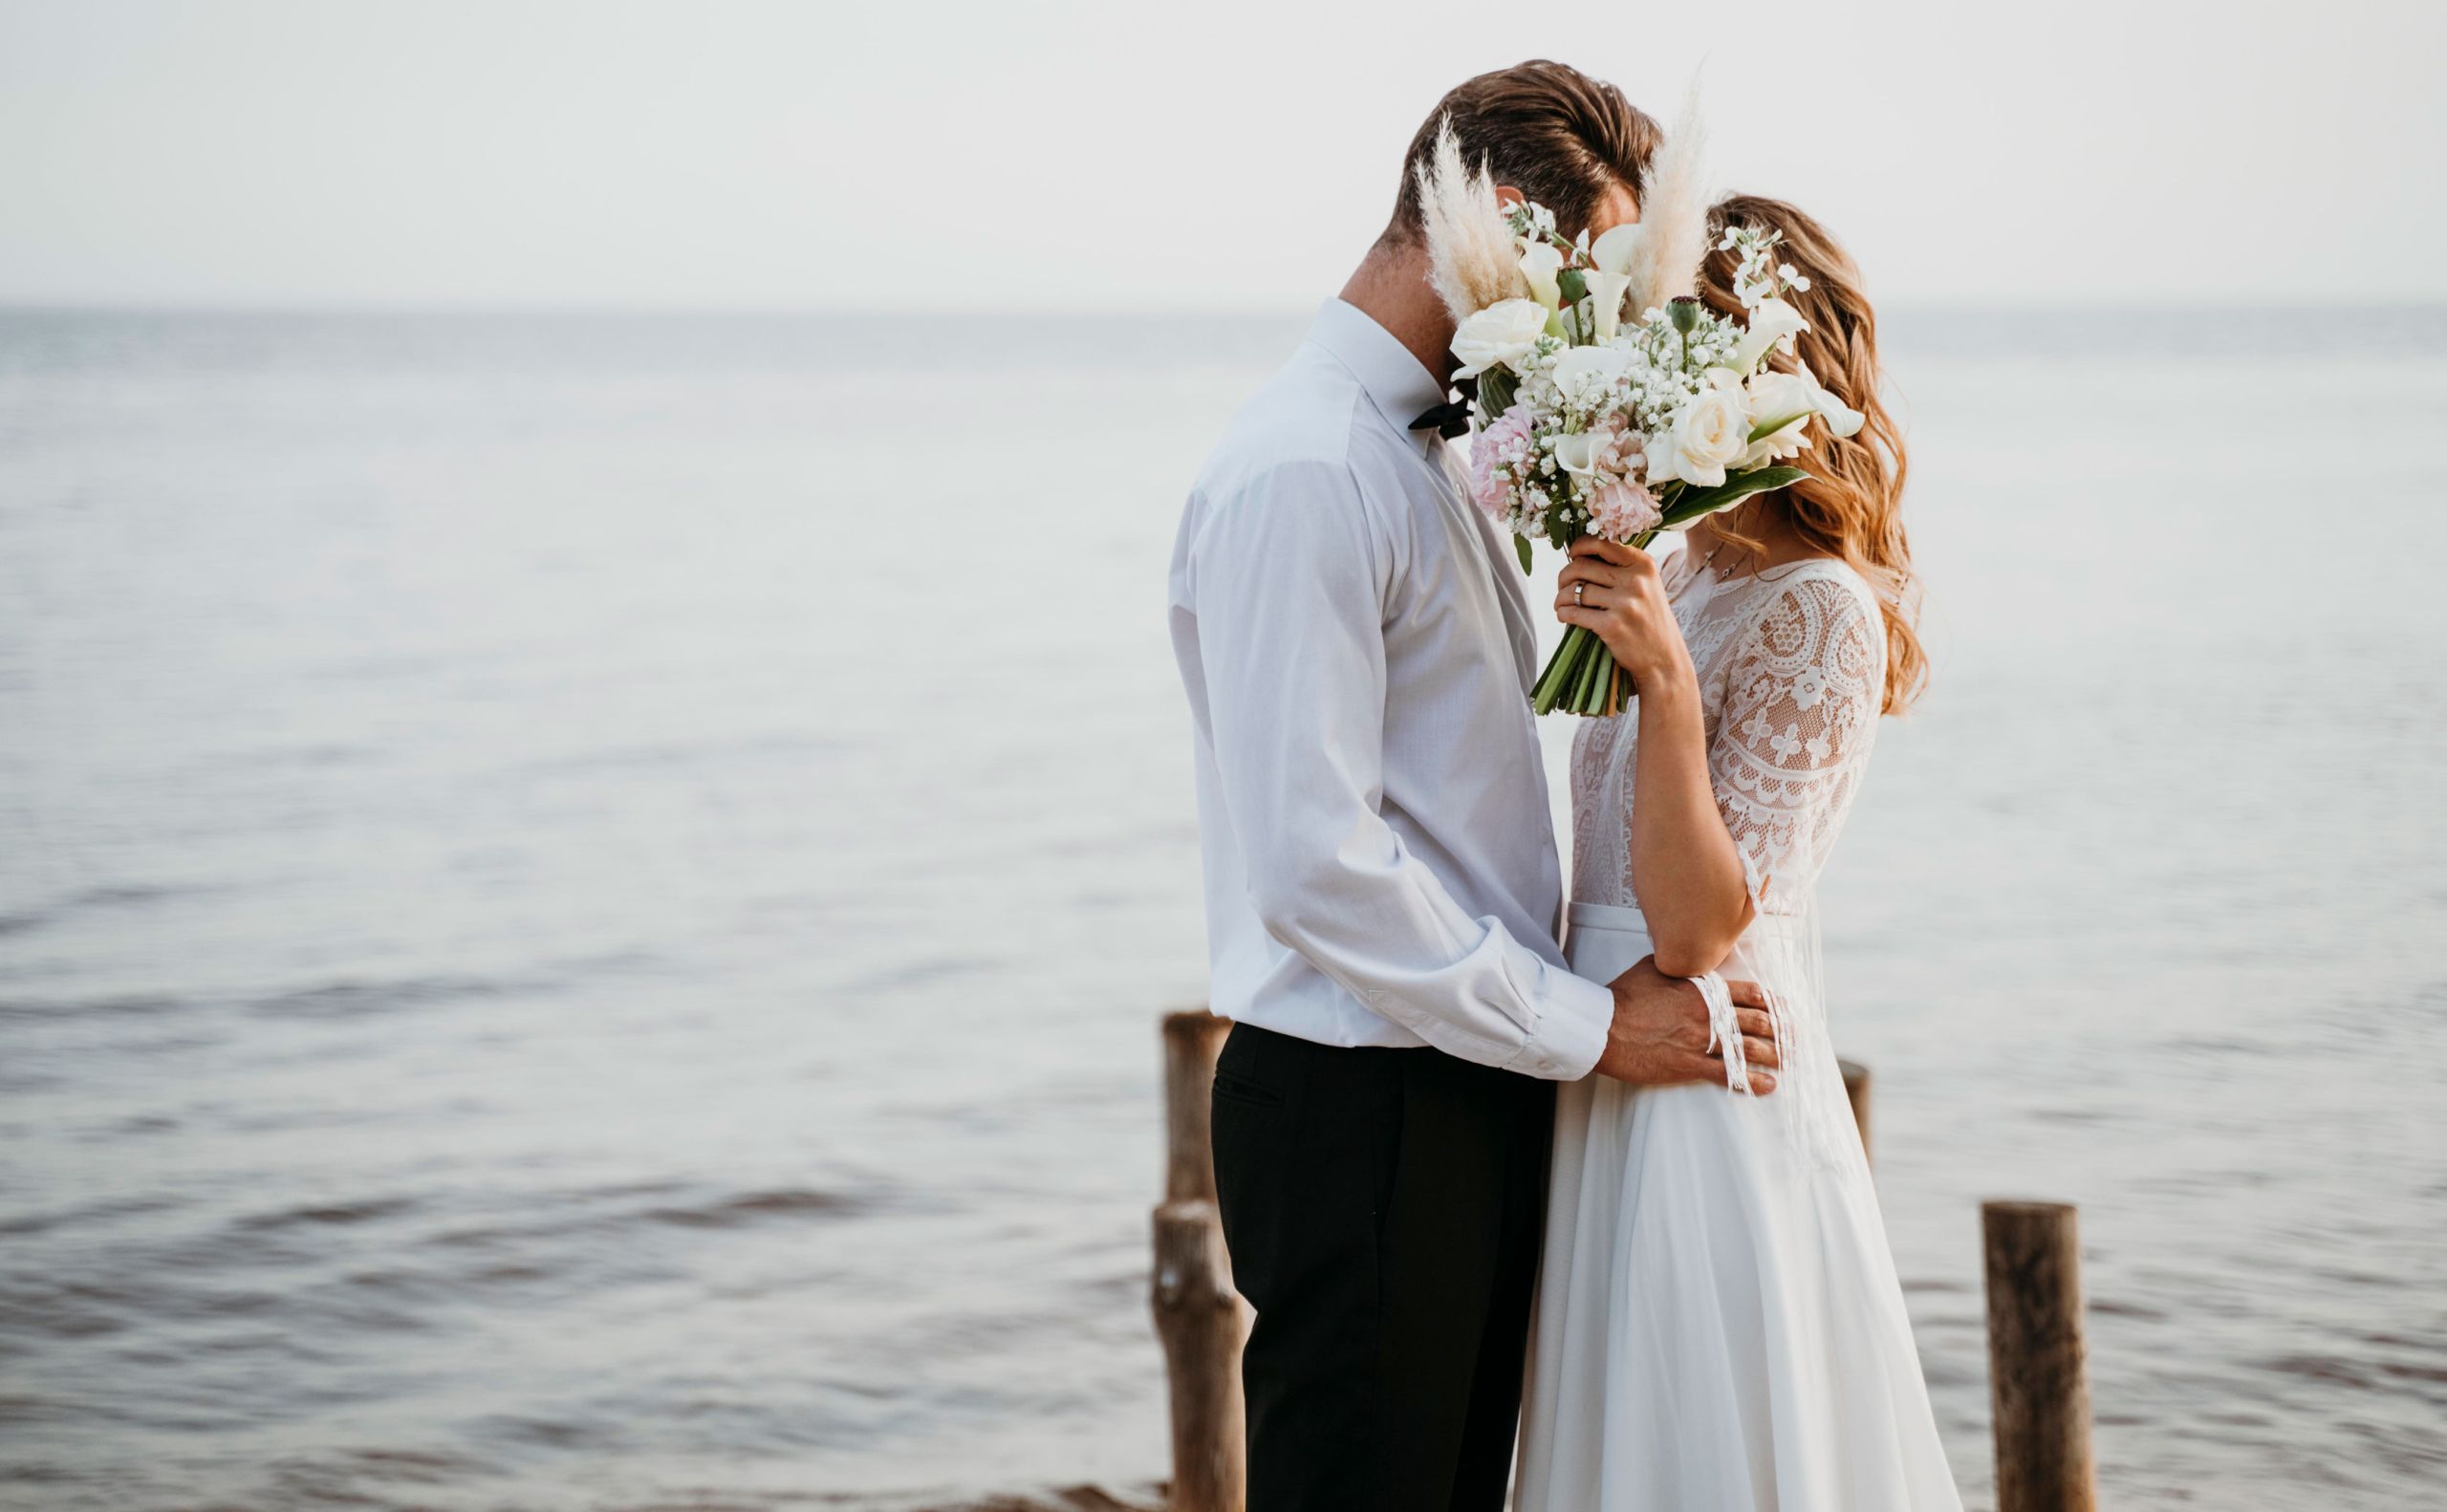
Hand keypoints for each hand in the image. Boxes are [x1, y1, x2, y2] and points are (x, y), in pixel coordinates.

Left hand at [1555, 537, 1691, 686]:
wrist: (1664, 660)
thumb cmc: (1649, 621)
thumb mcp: (1647, 586)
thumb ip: (1622, 568)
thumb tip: (1581, 554)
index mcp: (1643, 565)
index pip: (1602, 543)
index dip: (1579, 547)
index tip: (1572, 556)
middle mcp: (1635, 581)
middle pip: (1582, 566)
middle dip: (1564, 576)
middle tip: (1562, 586)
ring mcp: (1624, 603)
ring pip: (1575, 590)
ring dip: (1561, 597)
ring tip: (1561, 604)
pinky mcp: (1612, 626)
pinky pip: (1574, 612)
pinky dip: (1563, 613)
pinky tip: (1564, 615)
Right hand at [1592, 955, 1778, 1091]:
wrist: (1604, 1027)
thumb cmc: (1625, 995)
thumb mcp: (1654, 967)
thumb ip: (1679, 965)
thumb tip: (1687, 957)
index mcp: (1703, 989)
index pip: (1751, 994)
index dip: (1773, 1003)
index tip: (1785, 1009)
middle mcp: (1709, 1014)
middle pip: (1758, 1022)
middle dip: (1782, 1031)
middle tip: (1795, 1037)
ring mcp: (1701, 1041)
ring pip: (1750, 1049)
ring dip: (1775, 1055)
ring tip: (1788, 1060)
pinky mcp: (1690, 1065)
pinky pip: (1729, 1076)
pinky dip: (1753, 1082)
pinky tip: (1768, 1085)